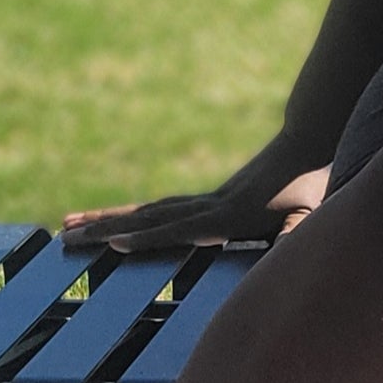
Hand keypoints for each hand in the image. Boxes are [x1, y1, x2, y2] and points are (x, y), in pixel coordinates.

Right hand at [59, 131, 330, 253]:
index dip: (150, 238)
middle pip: (150, 217)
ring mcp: (209, 199)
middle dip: (106, 229)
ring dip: (109, 219)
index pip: (182, 229)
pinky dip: (137, 217)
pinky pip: (165, 209)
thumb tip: (295, 244)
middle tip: (64, 236)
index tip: (112, 246)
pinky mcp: (214, 198)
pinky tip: (120, 224)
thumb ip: (300, 229)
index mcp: (233, 214)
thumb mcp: (314, 209)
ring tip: (68, 226)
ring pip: (150, 211)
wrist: (315, 137)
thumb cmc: (319, 181)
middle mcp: (212, 205)